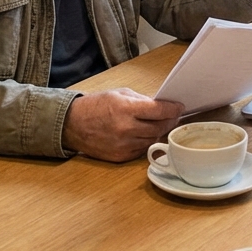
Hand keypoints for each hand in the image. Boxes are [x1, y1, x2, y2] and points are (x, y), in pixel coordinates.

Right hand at [61, 88, 182, 161]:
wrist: (72, 125)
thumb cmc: (95, 106)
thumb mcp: (118, 94)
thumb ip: (141, 100)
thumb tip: (161, 106)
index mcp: (126, 109)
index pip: (159, 111)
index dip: (173, 109)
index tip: (179, 107)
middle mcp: (126, 128)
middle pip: (159, 127)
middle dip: (169, 121)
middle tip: (173, 116)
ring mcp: (123, 145)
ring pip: (152, 140)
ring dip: (159, 132)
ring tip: (161, 124)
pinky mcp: (120, 156)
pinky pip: (141, 150)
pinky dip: (146, 142)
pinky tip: (145, 134)